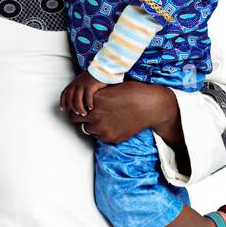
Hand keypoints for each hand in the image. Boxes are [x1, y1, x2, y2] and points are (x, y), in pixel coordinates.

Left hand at [61, 70, 105, 117]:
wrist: (100, 69)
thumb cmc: (91, 78)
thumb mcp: (81, 82)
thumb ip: (77, 90)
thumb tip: (76, 100)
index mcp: (72, 84)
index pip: (64, 94)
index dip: (62, 102)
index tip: (63, 109)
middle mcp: (75, 84)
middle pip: (70, 99)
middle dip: (72, 108)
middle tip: (77, 114)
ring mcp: (82, 85)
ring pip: (77, 100)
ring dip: (80, 108)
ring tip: (84, 113)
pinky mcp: (90, 86)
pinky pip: (87, 97)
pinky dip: (88, 104)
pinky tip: (91, 108)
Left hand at [67, 81, 181, 149]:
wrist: (151, 106)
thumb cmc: (133, 92)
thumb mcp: (111, 88)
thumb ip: (96, 95)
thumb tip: (82, 98)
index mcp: (95, 100)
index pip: (73, 107)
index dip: (76, 107)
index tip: (80, 106)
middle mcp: (95, 116)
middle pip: (75, 119)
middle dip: (79, 116)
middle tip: (87, 114)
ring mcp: (102, 129)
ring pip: (87, 129)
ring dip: (91, 124)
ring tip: (103, 118)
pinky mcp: (110, 138)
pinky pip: (98, 137)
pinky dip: (102, 131)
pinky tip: (112, 124)